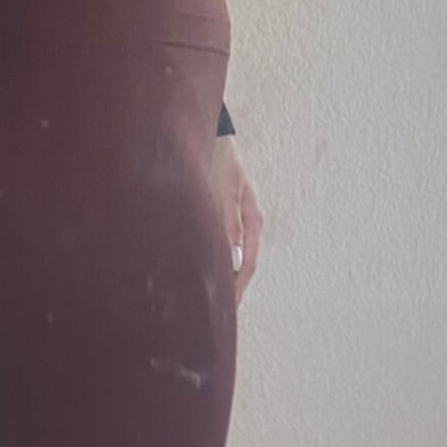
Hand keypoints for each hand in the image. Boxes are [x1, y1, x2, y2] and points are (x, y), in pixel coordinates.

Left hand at [210, 136, 262, 307]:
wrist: (207, 133)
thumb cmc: (216, 158)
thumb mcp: (222, 190)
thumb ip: (227, 222)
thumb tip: (235, 260)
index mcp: (252, 220)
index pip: (247, 265)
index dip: (237, 289)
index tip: (226, 309)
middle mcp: (244, 224)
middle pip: (238, 265)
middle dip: (227, 287)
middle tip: (211, 313)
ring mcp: (231, 221)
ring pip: (226, 257)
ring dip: (217, 274)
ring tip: (201, 296)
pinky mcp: (216, 216)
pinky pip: (214, 246)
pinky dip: (207, 259)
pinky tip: (194, 268)